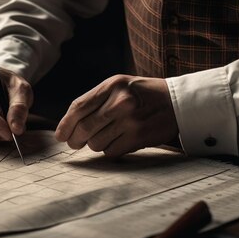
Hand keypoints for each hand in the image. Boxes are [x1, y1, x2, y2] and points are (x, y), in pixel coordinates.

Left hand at [55, 75, 177, 156]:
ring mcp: (130, 120)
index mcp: (112, 86)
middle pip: (83, 128)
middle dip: (75, 140)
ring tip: (105, 137)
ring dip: (95, 144)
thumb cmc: (142, 94)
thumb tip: (68, 125)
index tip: (60, 135)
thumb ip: (96, 100)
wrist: (177, 102)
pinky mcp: (138, 137)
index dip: (65, 124)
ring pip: (95, 143)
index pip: (78, 107)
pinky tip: (118, 141)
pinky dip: (110, 150)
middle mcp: (120, 102)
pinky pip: (110, 151)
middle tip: (75, 143)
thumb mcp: (119, 86)